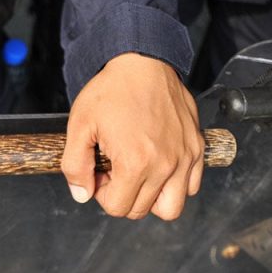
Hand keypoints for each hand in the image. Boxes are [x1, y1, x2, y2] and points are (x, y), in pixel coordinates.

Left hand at [62, 53, 204, 220]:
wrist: (142, 62)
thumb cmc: (112, 91)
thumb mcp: (79, 126)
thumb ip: (75, 166)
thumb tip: (81, 194)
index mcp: (136, 162)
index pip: (118, 207)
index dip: (101, 194)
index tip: (99, 173)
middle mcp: (166, 164)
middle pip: (141, 210)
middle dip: (122, 195)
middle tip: (114, 170)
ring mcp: (185, 157)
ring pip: (171, 207)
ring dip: (150, 197)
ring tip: (136, 173)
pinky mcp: (197, 147)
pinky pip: (191, 185)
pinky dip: (174, 184)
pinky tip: (156, 164)